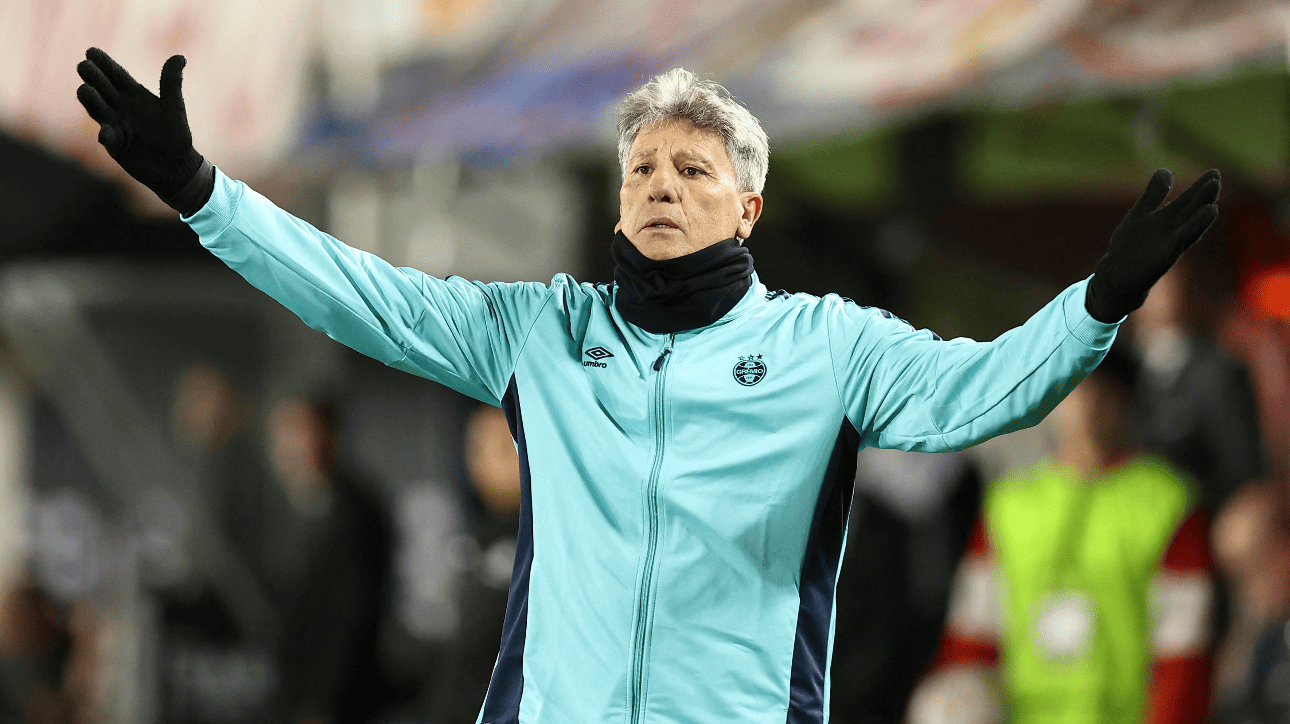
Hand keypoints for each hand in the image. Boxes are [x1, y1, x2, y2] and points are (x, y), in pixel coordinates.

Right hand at [76, 48, 207, 211]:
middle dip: (93, 77)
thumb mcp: (174, 106)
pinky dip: (106, 135)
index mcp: (133, 94)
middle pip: (102, 88)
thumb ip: (171, 82)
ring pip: (98, 109)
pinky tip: (105, 132)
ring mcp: (115, 125)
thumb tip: (180, 57)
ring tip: (84, 90)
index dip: (104, 63)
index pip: (116, 75)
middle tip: (84, 65)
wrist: (176, 165)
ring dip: (91, 101)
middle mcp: (120, 107)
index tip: (91, 51)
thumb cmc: (175, 134)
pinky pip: (108, 139)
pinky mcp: (116, 145)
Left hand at [1085, 168, 1219, 322]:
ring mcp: (1169, 245)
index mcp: (1167, 218)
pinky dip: (1182, 239)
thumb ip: (1154, 194)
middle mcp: (1173, 231)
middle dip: (1203, 198)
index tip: (1214, 172)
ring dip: (1200, 221)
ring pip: (1188, 230)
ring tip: (1213, 207)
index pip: (1188, 200)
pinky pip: (1175, 247)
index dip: (1200, 187)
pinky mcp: (1163, 259)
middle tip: (1216, 180)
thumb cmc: (1130, 245)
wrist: (1117, 275)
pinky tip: (1186, 234)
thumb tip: (1166, 170)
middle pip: (1191, 212)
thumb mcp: (1140, 213)